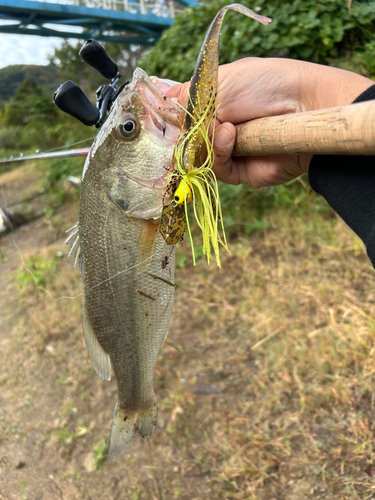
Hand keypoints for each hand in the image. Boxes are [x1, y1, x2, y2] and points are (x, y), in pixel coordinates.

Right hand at [165, 57, 372, 187]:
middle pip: (185, 141)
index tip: (160, 117)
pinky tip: (229, 135)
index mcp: (214, 104)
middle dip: (186, 132)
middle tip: (191, 122)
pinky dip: (217, 152)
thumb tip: (164, 103)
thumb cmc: (266, 85)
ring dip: (205, 140)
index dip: (170, 119)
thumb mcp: (221, 80)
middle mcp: (219, 129)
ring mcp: (228, 152)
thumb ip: (189, 96)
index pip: (182, 117)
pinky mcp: (239, 172)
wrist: (303, 107)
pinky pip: (215, 169)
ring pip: (197, 157)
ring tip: (222, 124)